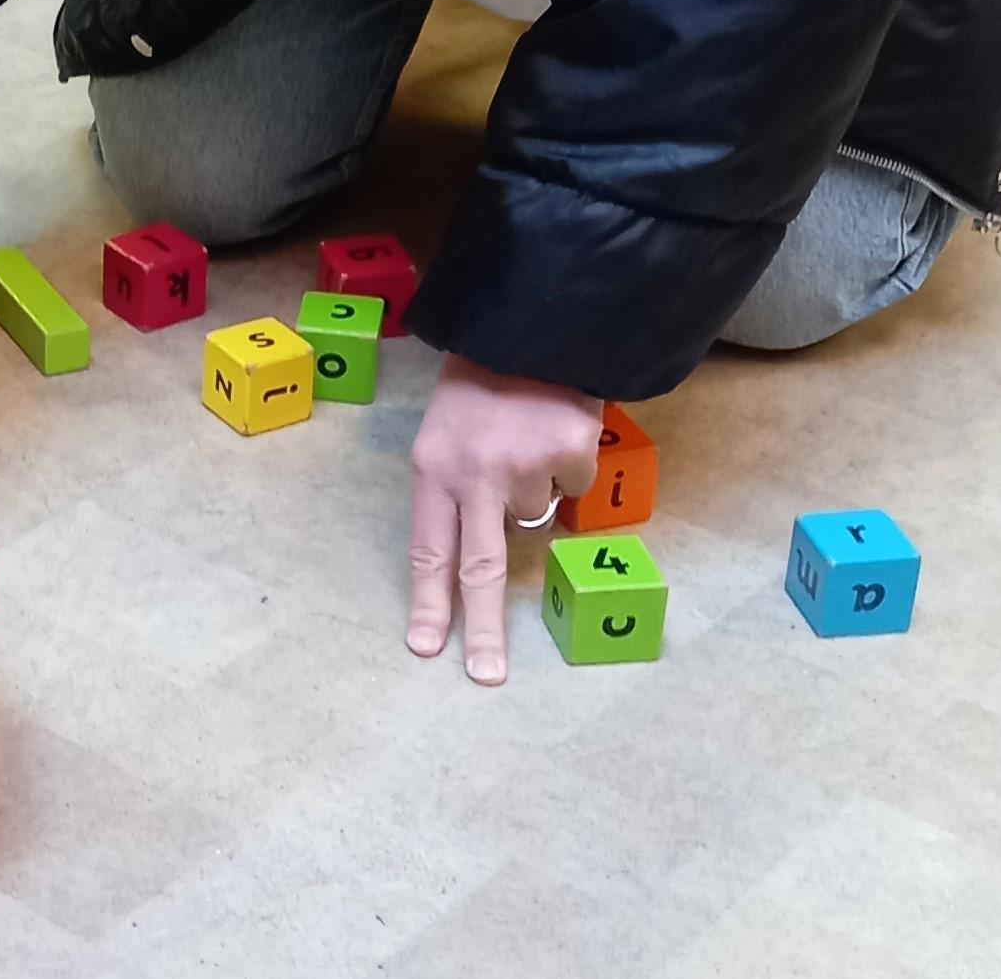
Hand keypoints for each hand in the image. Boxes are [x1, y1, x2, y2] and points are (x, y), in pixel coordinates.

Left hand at [404, 355, 603, 685]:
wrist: (527, 324)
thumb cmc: (478, 383)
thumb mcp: (444, 432)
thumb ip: (454, 491)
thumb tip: (475, 562)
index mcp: (432, 467)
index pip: (427, 548)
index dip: (428, 601)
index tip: (426, 648)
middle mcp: (473, 473)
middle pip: (478, 567)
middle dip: (483, 628)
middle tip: (486, 675)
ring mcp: (524, 466)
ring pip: (535, 516)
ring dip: (535, 490)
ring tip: (525, 440)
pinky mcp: (570, 454)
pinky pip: (574, 488)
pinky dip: (569, 468)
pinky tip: (555, 430)